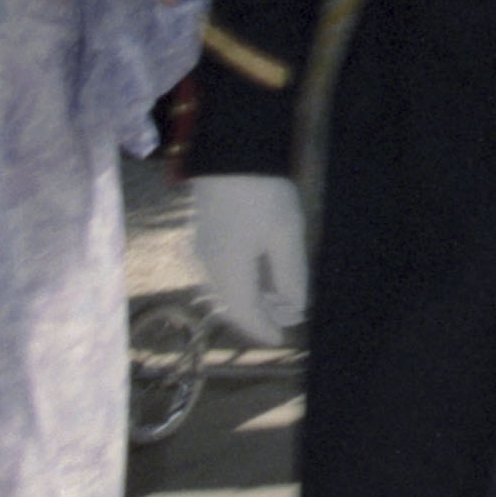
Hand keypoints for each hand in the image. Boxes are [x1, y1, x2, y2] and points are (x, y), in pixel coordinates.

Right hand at [190, 172, 306, 344]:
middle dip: (257, 317)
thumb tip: (294, 307)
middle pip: (231, 305)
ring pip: (223, 291)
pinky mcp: (202, 239)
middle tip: (286, 322)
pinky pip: (219, 276)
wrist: (230, 156)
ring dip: (248, 302)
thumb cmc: (263, 194)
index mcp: (228, 269)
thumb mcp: (286, 235)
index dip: (262, 329)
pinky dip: (239, 286)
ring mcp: (201, 252)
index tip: (282, 340)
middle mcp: (207, 266)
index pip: (244, 312)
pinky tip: (259, 281)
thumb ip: (290, 275)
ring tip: (279, 303)